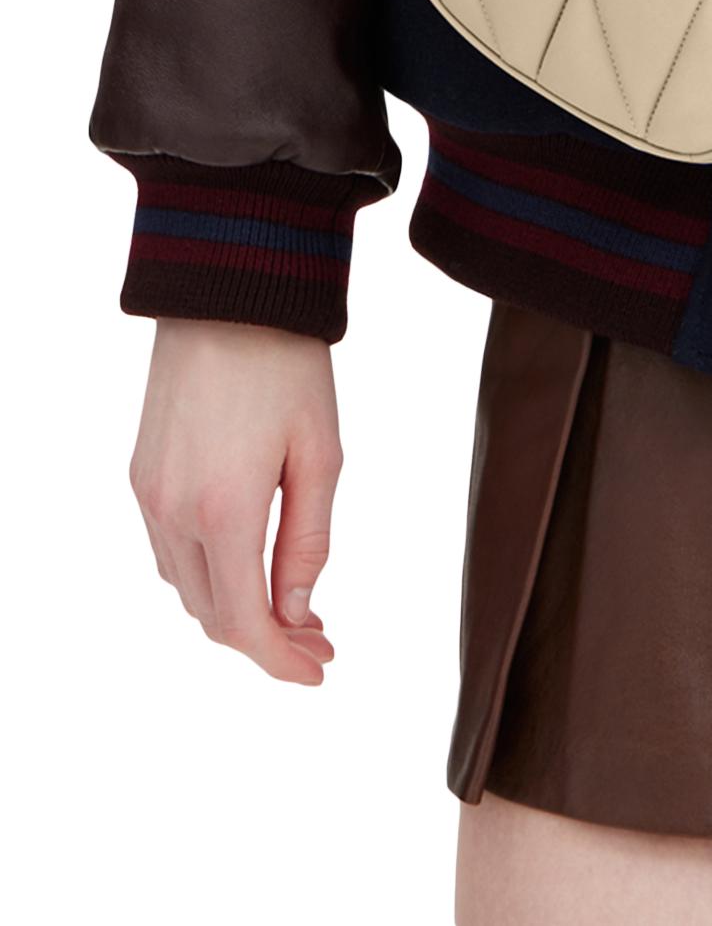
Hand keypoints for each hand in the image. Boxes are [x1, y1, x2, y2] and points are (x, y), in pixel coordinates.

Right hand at [130, 319, 342, 684]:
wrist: (226, 293)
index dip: (281, 659)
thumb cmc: (287, 365)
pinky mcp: (140, 474)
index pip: (245, 622)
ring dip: (233, 609)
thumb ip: (307, 540)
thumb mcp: (320, 452)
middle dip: (264, 639)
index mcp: (224, 510)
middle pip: (212, 615)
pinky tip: (247, 563)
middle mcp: (173, 512)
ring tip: (290, 606)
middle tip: (318, 638)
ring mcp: (148, 494)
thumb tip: (296, 613)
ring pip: (186, 586)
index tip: (319, 670)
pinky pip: (169, 549)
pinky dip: (207, 573)